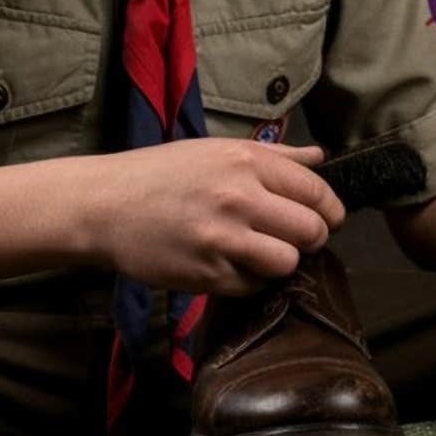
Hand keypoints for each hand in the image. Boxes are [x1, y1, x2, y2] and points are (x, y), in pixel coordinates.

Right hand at [91, 138, 343, 295]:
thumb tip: (319, 157)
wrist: (105, 204)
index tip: (327, 219)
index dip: (330, 210)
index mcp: (247, 162)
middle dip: (312, 238)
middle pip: (311, 230)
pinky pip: (254, 285)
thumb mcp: (218, 150)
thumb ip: (275, 156)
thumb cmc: (163, 173)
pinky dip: (252, 279)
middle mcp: (239, 197)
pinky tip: (235, 264)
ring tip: (265, 253)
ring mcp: (222, 238)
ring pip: (287, 262)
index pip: (316, 192)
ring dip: (283, 262)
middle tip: (297, 239)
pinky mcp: (206, 273)